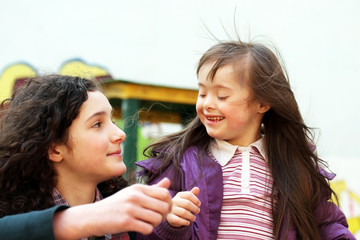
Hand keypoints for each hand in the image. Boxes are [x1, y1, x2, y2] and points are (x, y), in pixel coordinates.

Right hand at [53, 178, 171, 238]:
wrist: (93, 216)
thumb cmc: (116, 204)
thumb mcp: (133, 193)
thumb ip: (152, 189)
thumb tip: (168, 181)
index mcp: (138, 188)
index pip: (164, 194)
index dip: (168, 203)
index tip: (164, 209)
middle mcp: (135, 196)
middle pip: (164, 207)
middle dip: (163, 215)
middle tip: (156, 218)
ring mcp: (130, 209)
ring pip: (157, 219)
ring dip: (155, 224)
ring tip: (148, 223)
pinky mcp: (126, 222)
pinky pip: (148, 228)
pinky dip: (147, 230)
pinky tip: (140, 227)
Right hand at [166, 187, 200, 227]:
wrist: (172, 215)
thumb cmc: (182, 205)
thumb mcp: (187, 199)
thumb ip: (192, 194)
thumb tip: (197, 188)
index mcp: (179, 195)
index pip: (189, 195)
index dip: (196, 200)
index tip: (199, 204)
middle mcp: (174, 201)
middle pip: (187, 203)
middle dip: (195, 208)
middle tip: (198, 211)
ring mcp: (171, 209)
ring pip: (184, 212)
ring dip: (191, 216)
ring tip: (194, 218)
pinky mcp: (170, 217)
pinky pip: (178, 220)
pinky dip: (185, 222)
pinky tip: (188, 223)